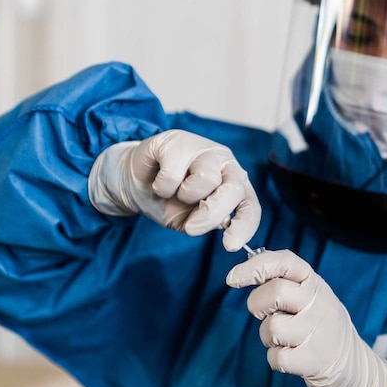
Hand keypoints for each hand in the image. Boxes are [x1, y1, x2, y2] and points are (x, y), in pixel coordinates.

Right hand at [89, 129, 260, 251]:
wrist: (136, 184)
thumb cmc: (170, 201)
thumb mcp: (191, 220)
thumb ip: (209, 220)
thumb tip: (223, 222)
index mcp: (234, 183)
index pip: (250, 205)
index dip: (244, 226)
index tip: (230, 245)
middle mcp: (224, 162)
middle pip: (233, 189)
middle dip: (212, 214)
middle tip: (191, 227)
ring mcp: (202, 147)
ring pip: (206, 179)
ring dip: (184, 196)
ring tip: (174, 192)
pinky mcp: (176, 141)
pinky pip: (173, 174)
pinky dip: (162, 187)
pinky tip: (158, 181)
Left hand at [226, 249, 386, 386]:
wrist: (354, 368)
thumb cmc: (319, 327)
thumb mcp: (310, 297)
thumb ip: (284, 281)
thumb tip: (244, 270)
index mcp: (315, 284)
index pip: (285, 262)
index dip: (256, 266)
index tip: (233, 278)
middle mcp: (320, 303)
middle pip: (274, 292)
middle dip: (258, 306)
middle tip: (268, 315)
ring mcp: (319, 332)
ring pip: (272, 327)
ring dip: (268, 337)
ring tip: (286, 340)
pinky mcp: (315, 360)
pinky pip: (276, 357)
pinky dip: (277, 359)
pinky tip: (292, 357)